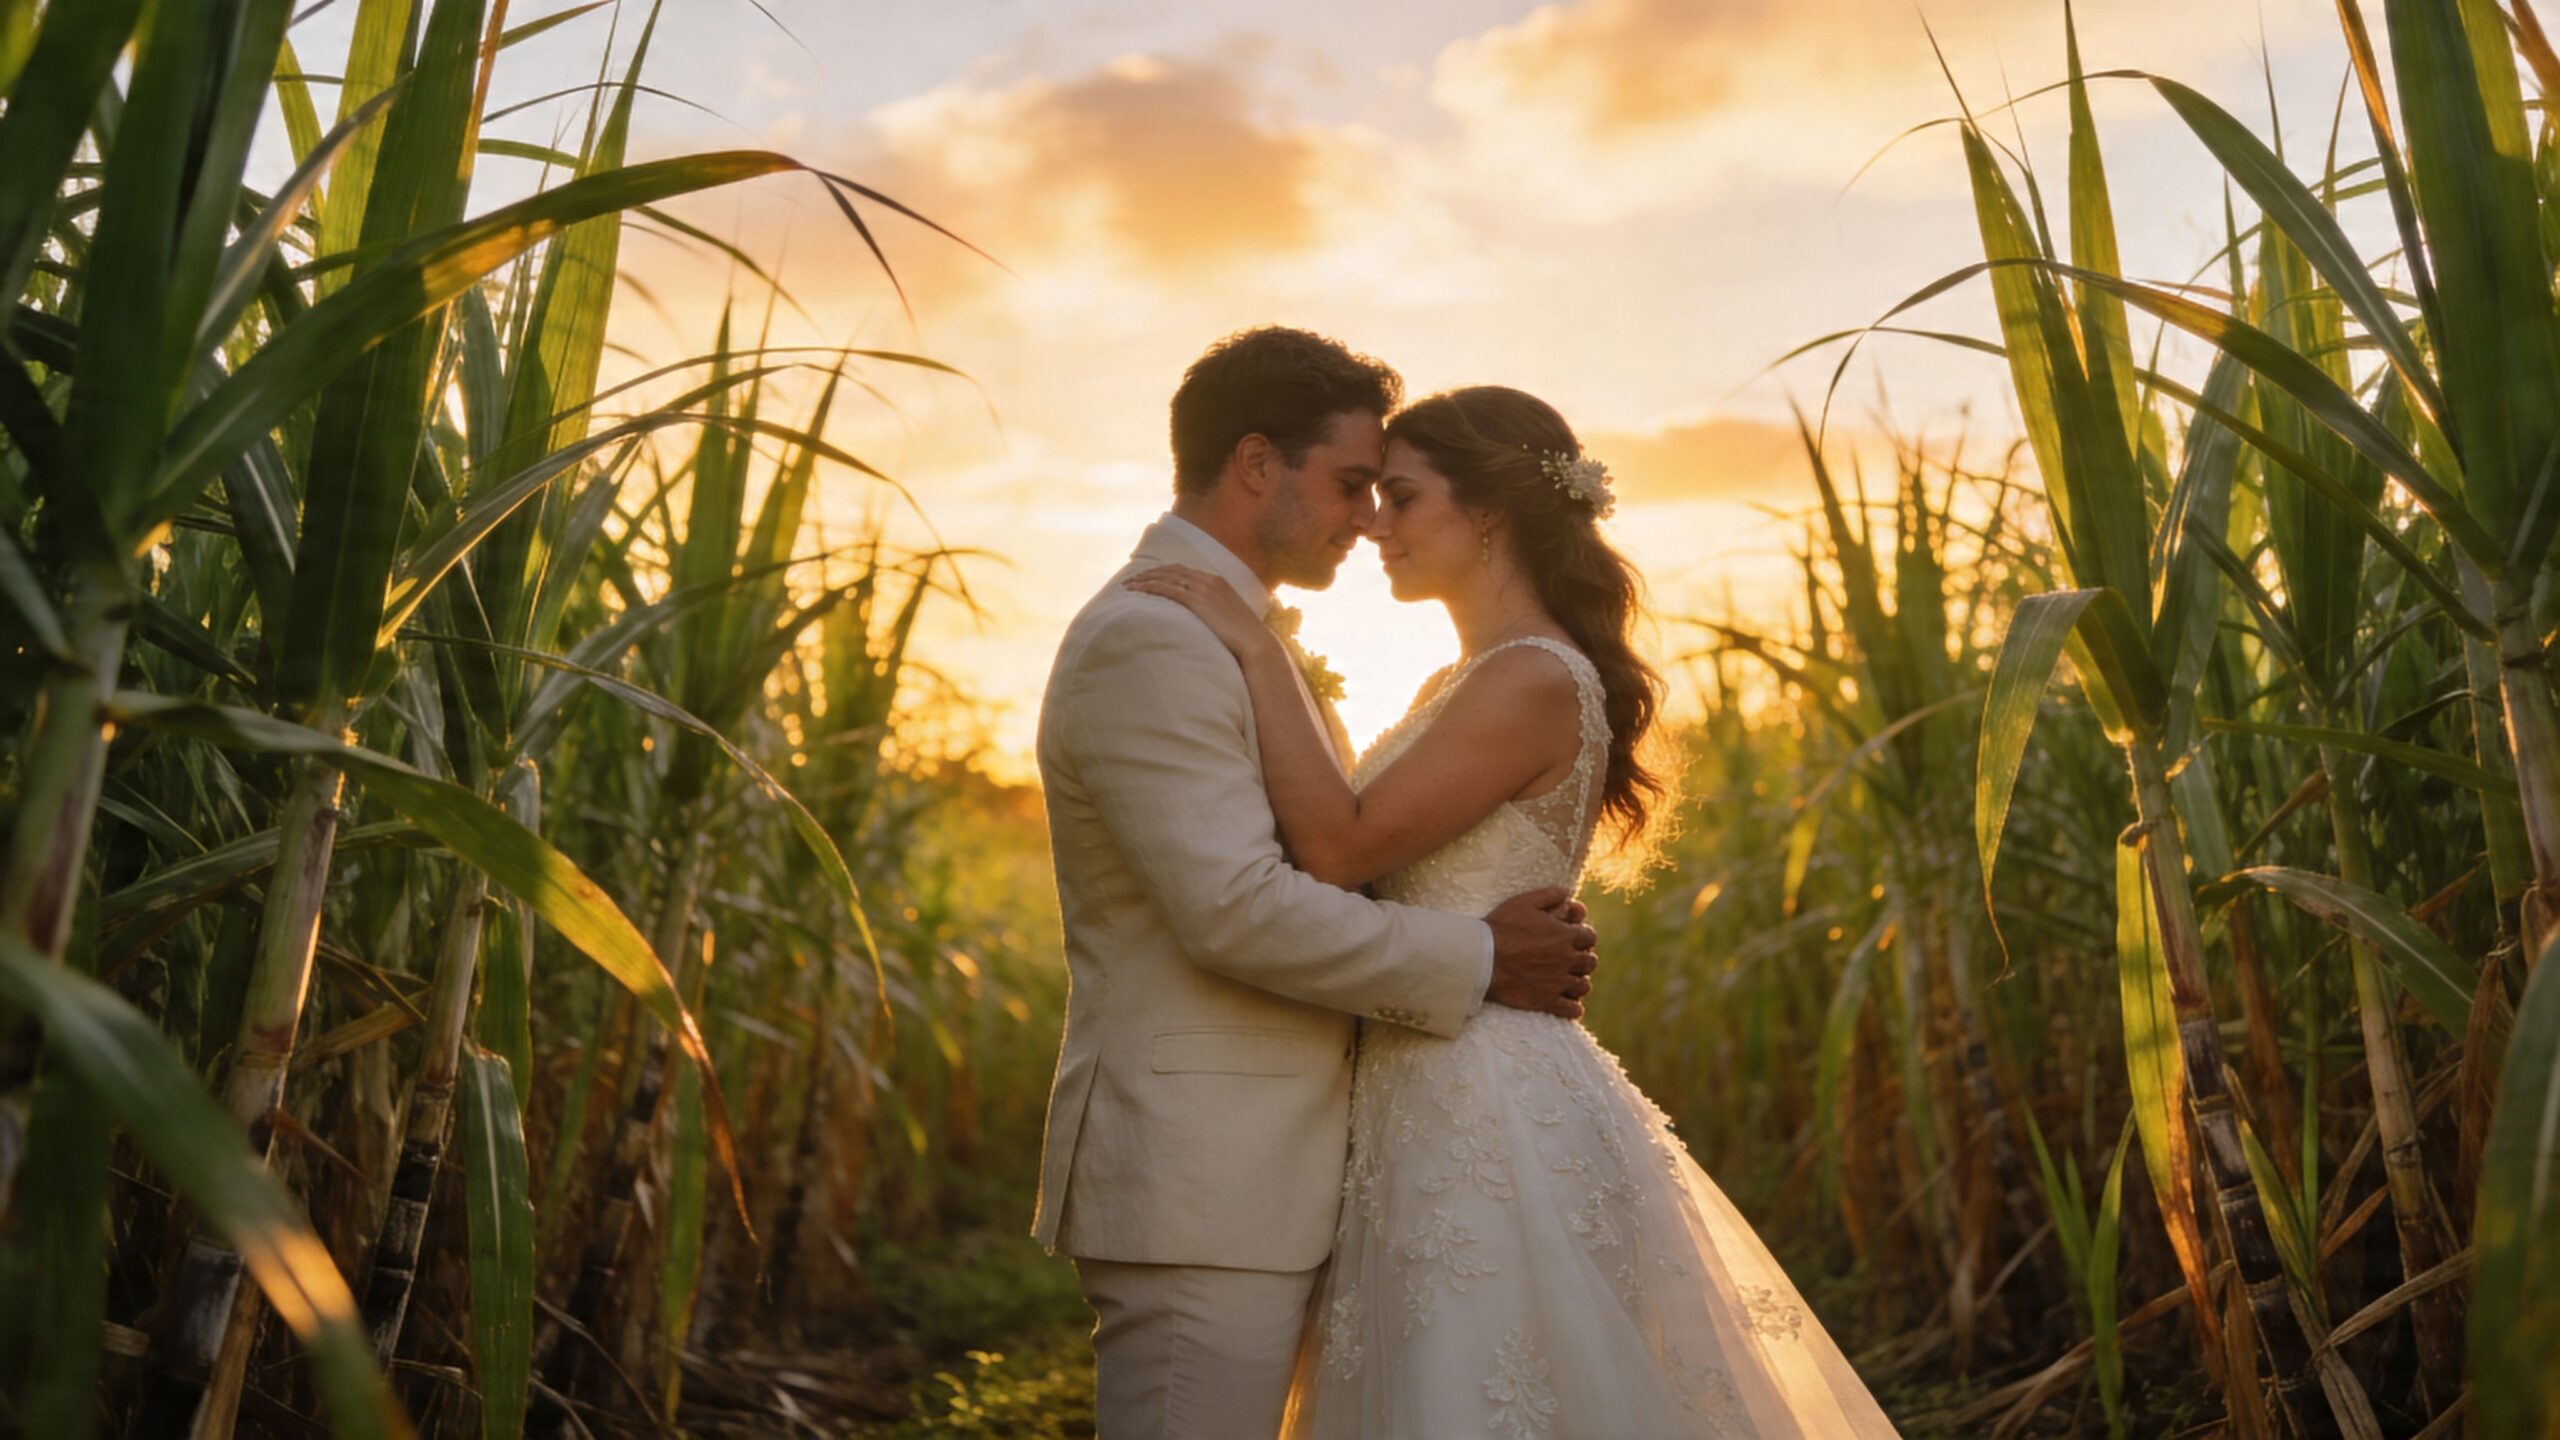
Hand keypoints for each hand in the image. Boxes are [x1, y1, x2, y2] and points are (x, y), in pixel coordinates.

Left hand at [1124, 564, 1274, 662]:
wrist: (1255, 644)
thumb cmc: (1244, 639)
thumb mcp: (1230, 619)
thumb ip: (1216, 613)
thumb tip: (1206, 623)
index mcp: (1217, 581)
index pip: (1184, 570)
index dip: (1164, 572)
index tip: (1149, 576)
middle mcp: (1209, 580)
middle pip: (1172, 570)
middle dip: (1149, 573)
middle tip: (1132, 579)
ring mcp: (1203, 589)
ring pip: (1166, 577)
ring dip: (1145, 579)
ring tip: (1128, 585)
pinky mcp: (1197, 601)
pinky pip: (1167, 589)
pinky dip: (1150, 587)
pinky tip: (1138, 591)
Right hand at [1482, 885, 1598, 1019]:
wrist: (1482, 959)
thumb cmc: (1501, 927)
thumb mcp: (1524, 902)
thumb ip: (1549, 895)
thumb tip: (1568, 893)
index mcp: (1565, 936)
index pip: (1590, 937)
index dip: (1583, 936)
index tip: (1573, 938)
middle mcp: (1567, 960)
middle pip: (1590, 962)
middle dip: (1583, 958)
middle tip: (1570, 959)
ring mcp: (1558, 982)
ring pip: (1583, 986)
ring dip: (1579, 982)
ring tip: (1568, 980)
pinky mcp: (1547, 1001)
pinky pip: (1572, 1010)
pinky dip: (1573, 1008)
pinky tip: (1567, 1004)